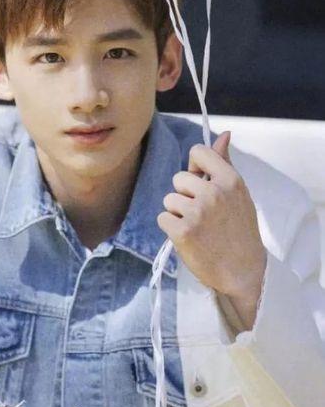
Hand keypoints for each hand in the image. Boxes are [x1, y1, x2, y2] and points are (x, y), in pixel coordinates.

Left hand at [157, 132, 266, 315]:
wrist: (244, 271)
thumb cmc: (239, 230)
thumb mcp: (238, 194)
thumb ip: (224, 163)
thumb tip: (223, 134)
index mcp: (230, 180)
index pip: (199, 152)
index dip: (195, 167)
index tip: (201, 182)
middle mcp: (214, 193)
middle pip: (179, 178)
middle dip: (185, 195)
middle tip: (202, 215)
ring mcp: (197, 212)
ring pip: (169, 199)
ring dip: (177, 213)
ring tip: (197, 228)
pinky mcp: (182, 231)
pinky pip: (162, 218)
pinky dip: (170, 228)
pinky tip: (188, 238)